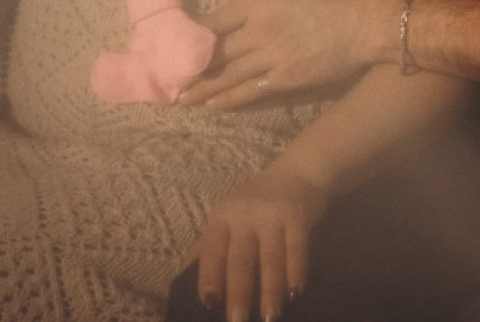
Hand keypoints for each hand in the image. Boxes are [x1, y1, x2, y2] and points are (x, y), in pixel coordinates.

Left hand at [178, 0, 402, 108]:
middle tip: (166, 78)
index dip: (191, 33)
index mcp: (257, 2)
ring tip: (180, 99)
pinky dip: (230, 100)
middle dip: (189, 66)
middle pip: (216, 52)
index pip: (214, 20)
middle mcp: (258, 32)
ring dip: (202, 88)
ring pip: (228, 75)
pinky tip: (213, 106)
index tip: (171, 42)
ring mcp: (271, 58)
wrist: (365, 22)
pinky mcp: (286, 79)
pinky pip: (251, 91)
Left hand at [186, 166, 327, 321]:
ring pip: (269, 257)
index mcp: (222, 217)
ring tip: (269, 317)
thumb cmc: (256, 203)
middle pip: (240, 258)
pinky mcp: (297, 214)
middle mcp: (244, 214)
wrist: (297, 171)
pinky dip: (296, 271)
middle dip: (238, 292)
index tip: (207, 305)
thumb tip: (181, 280)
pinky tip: (295, 293)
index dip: (209, 277)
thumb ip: (208, 246)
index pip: (212, 251)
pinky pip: (296, 247)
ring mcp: (271, 213)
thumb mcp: (228, 217)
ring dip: (270, 289)